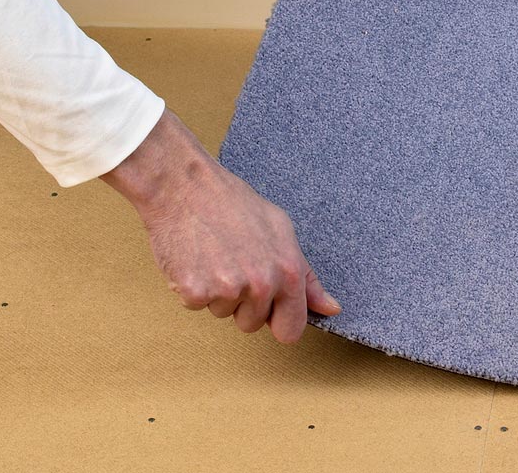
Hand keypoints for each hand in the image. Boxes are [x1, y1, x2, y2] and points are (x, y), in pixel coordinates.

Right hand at [101, 109, 339, 342]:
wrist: (185, 187)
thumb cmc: (233, 203)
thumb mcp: (282, 231)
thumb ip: (307, 276)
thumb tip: (332, 309)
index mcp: (287, 271)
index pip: (291, 330)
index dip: (278, 321)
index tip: (269, 308)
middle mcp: (261, 284)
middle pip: (252, 324)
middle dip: (243, 303)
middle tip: (233, 264)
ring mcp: (227, 290)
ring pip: (223, 314)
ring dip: (217, 293)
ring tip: (213, 256)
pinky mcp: (194, 292)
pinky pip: (196, 306)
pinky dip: (192, 288)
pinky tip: (194, 259)